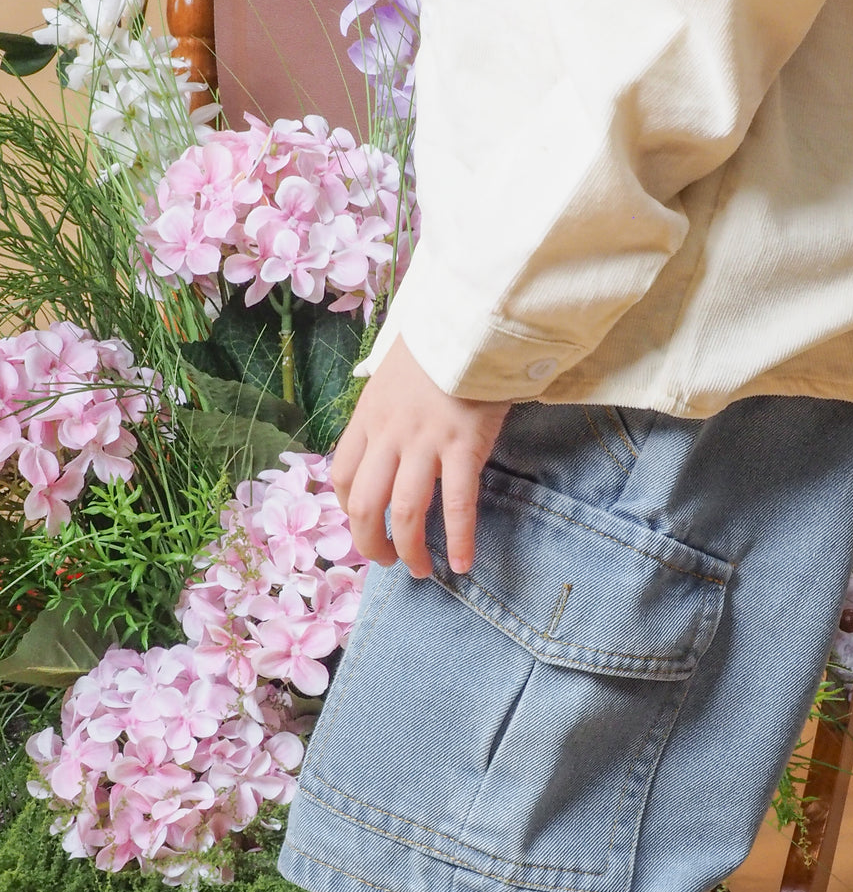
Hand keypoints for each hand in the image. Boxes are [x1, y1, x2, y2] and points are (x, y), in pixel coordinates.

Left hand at [331, 337, 511, 578]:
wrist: (469, 321)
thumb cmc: (437, 349)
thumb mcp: (392, 377)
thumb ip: (384, 412)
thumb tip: (384, 440)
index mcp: (367, 418)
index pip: (343, 477)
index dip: (350, 511)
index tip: (366, 526)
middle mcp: (388, 434)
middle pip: (365, 505)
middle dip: (372, 544)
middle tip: (388, 562)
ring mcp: (424, 442)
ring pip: (405, 512)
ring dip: (410, 550)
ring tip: (420, 570)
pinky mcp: (462, 446)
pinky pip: (457, 504)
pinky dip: (459, 540)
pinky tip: (462, 564)